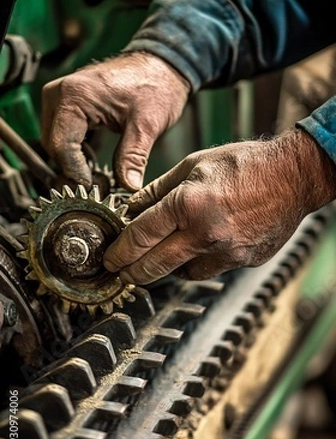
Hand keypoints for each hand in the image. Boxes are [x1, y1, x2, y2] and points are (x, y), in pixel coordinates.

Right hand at [41, 52, 189, 189]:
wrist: (160, 65)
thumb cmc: (155, 85)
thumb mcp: (147, 125)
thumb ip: (133, 157)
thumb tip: (128, 187)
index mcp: (74, 96)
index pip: (61, 147)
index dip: (76, 174)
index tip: (96, 190)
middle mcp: (58, 94)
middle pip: (54, 147)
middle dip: (74, 171)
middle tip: (100, 187)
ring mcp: (59, 98)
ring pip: (55, 144)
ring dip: (73, 163)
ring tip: (99, 177)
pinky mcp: (66, 104)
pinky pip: (61, 135)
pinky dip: (75, 152)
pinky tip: (94, 162)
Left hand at [104, 129, 335, 283]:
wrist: (293, 177)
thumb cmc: (246, 164)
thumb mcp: (194, 165)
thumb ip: (158, 189)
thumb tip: (132, 208)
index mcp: (188, 204)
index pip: (140, 237)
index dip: (119, 252)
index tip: (111, 258)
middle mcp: (204, 234)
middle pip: (154, 266)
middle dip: (131, 272)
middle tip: (122, 271)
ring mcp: (225, 252)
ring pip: (180, 274)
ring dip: (165, 268)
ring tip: (161, 255)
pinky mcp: (241, 262)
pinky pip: (208, 270)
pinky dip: (196, 263)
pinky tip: (195, 248)